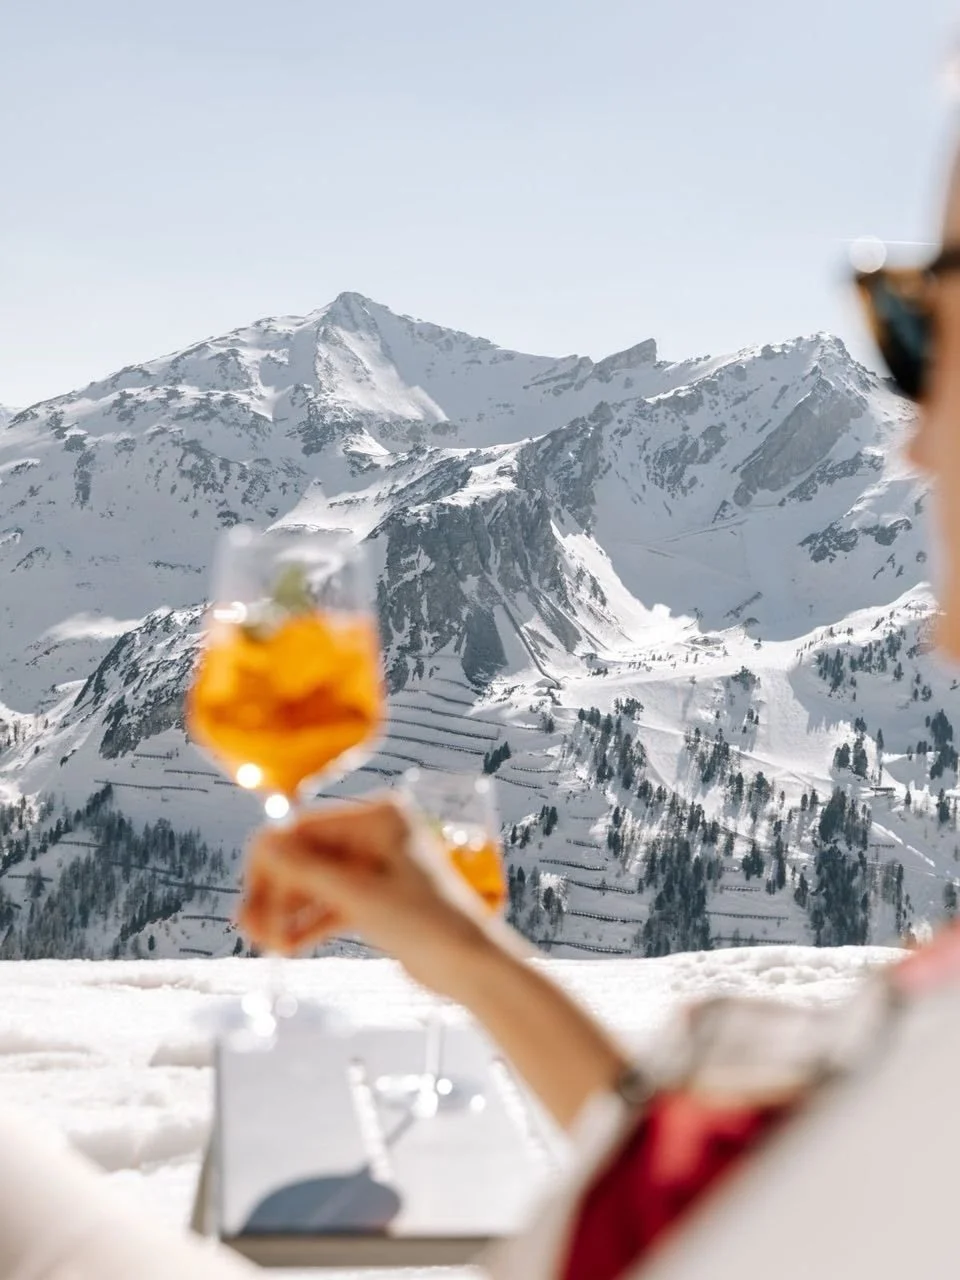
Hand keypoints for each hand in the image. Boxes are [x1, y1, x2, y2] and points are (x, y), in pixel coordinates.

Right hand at [237, 799, 506, 995]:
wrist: (471, 967)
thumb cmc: (428, 922)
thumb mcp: (360, 896)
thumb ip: (307, 870)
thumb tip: (262, 842)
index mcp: (379, 817)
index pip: (306, 827)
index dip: (272, 861)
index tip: (249, 898)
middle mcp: (375, 835)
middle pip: (306, 855)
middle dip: (277, 891)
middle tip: (251, 928)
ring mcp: (375, 866)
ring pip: (315, 882)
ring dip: (288, 911)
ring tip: (265, 943)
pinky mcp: (376, 898)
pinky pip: (330, 904)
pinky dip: (308, 923)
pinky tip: (286, 946)